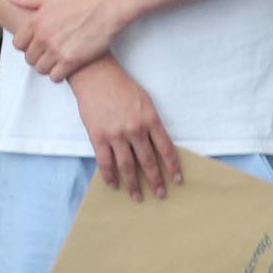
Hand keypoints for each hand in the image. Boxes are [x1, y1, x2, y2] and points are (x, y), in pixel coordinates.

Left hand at [10, 0, 121, 80]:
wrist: (105, 8)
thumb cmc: (81, 1)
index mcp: (36, 21)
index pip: (18, 44)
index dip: (26, 47)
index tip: (36, 46)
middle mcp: (43, 37)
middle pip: (29, 59)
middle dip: (38, 58)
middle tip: (49, 54)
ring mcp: (56, 50)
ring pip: (41, 69)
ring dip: (48, 67)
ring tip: (57, 61)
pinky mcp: (70, 61)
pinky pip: (55, 77)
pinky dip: (59, 75)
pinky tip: (66, 67)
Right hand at [69, 57, 183, 200]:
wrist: (95, 75)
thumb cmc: (122, 86)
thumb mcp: (145, 101)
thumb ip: (151, 123)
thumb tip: (157, 146)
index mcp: (150, 119)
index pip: (166, 149)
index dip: (172, 166)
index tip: (177, 180)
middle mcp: (135, 129)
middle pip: (148, 161)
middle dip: (156, 181)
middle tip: (161, 194)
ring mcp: (115, 134)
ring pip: (127, 166)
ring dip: (133, 184)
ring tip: (137, 197)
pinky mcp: (98, 136)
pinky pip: (105, 161)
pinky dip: (109, 175)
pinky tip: (113, 185)